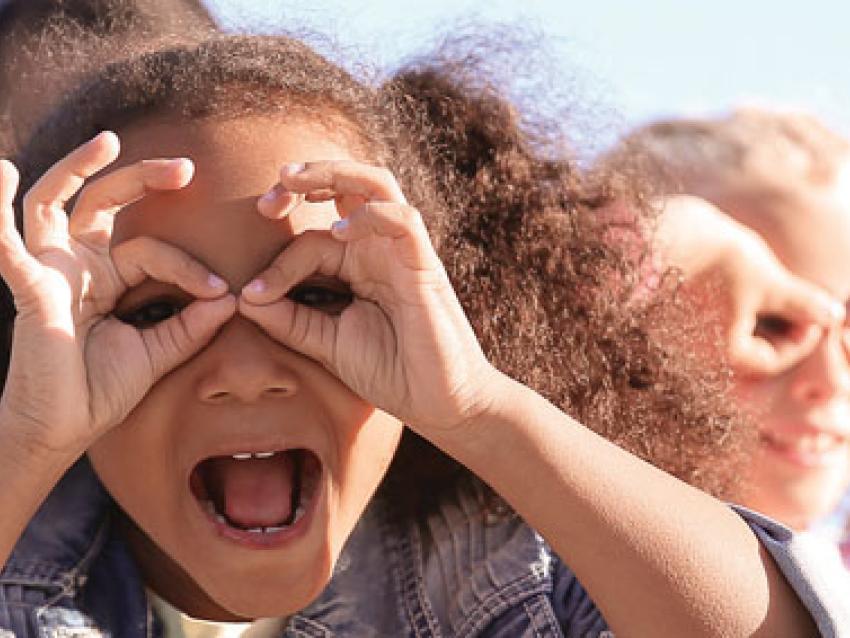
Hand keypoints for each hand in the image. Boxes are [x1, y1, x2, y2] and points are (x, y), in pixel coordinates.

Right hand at [0, 132, 235, 455]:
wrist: (63, 428)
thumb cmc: (101, 390)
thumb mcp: (157, 351)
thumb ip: (191, 325)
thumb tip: (233, 299)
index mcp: (105, 277)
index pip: (149, 250)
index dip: (188, 268)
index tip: (222, 291)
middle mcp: (75, 265)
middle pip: (102, 203)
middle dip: (139, 178)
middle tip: (184, 167)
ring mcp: (49, 272)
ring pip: (54, 203)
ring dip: (76, 168)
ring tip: (106, 140)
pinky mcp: (29, 290)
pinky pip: (8, 245)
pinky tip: (1, 171)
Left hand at [239, 160, 499, 434]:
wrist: (436, 403)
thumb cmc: (388, 372)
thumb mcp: (326, 344)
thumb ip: (288, 321)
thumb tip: (243, 298)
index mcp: (356, 265)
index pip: (310, 242)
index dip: (277, 262)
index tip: (252, 294)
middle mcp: (378, 249)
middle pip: (346, 186)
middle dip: (305, 178)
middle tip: (267, 196)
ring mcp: (402, 252)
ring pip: (375, 184)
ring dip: (333, 173)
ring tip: (292, 180)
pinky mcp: (424, 264)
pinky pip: (402, 220)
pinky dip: (369, 216)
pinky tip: (340, 233)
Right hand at [657, 196, 844, 375]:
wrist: (652, 230)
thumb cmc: (713, 257)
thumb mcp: (767, 279)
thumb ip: (802, 303)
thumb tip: (835, 316)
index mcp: (721, 354)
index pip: (771, 361)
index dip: (802, 339)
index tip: (818, 314)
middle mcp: (694, 356)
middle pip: (745, 353)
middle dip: (775, 329)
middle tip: (798, 303)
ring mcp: (675, 339)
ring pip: (724, 338)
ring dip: (750, 319)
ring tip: (767, 290)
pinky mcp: (662, 321)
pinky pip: (701, 325)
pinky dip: (724, 312)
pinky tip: (735, 285)